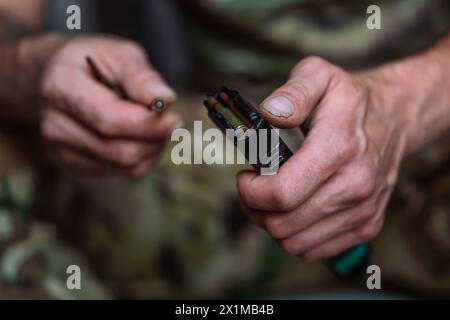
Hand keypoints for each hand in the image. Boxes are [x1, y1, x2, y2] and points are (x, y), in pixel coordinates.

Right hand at [39, 36, 181, 177]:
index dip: (148, 124)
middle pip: (120, 151)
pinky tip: (143, 136)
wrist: (65, 80)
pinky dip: (146, 157)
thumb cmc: (97, 63)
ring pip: (127, 167)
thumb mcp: (119, 53)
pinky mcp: (79, 167)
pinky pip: (126, 173)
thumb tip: (165, 99)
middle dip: (156, 138)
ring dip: (154, 148)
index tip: (174, 117)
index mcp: (61, 88)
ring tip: (156, 125)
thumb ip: (141, 76)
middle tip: (171, 120)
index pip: (109, 120)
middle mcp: (55, 125)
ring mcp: (64, 151)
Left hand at [237, 57, 409, 260]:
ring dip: (272, 223)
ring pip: (294, 243)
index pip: (281, 194)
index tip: (246, 175)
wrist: (395, 118)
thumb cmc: (348, 99)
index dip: (250, 192)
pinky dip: (295, 235)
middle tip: (254, 187)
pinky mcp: (366, 226)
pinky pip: (314, 250)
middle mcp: (355, 186)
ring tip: (273, 197)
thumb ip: (292, 93)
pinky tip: (296, 208)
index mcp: (338, 149)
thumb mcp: (318, 76)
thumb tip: (269, 115)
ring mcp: (363, 211)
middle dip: (254, 208)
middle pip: (282, 225)